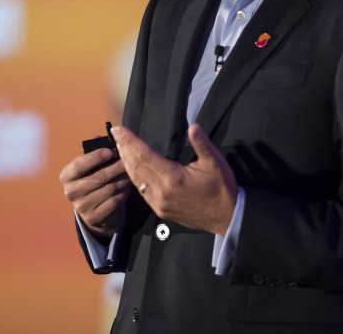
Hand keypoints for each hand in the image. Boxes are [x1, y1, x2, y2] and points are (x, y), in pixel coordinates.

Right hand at [59, 148, 131, 241]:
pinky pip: (114, 202)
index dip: (94, 157)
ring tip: (131, 172)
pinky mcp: (93, 218)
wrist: (92, 209)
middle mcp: (71, 192)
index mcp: (66, 176)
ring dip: (123, 179)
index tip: (109, 151)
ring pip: (109, 189)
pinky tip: (127, 186)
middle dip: (116, 167)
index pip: (78, 165)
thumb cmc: (91, 179)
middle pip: (98, 177)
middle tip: (128, 160)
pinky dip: (123, 192)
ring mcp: (81, 207)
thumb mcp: (88, 166)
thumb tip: (103, 137)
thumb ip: (93, 150)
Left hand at [111, 123, 237, 234]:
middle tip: (115, 135)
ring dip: (126, 163)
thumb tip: (194, 126)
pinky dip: (134, 177)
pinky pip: (142, 192)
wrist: (226, 217)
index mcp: (173, 178)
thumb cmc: (221, 187)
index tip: (119, 130)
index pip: (144, 154)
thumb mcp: (215, 162)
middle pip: (136, 166)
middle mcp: (161, 192)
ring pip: (136, 180)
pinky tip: (131, 169)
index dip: (130, 141)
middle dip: (124, 149)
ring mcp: (159, 203)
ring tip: (120, 148)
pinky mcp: (160, 211)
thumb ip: (202, 143)